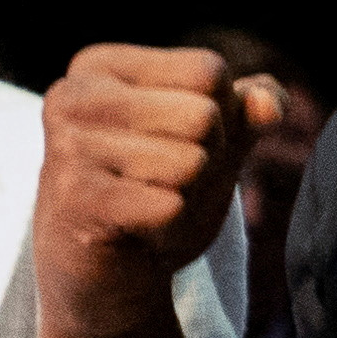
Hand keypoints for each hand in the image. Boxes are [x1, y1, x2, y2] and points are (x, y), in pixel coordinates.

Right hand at [39, 48, 282, 337]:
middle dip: (205, 160)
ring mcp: (67, 147)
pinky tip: (137, 231)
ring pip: (191, 161)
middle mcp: (73, 95)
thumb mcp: (213, 139)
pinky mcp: (75, 200)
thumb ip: (251, 107)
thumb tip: (269, 106)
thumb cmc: (156, 188)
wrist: (108, 271)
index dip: (219, 120)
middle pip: (205, 115)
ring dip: (186, 196)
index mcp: (100, 66)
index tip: (173, 145)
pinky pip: (170, 206)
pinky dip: (170, 227)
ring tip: (148, 205)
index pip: (209, 72)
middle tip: (163, 183)